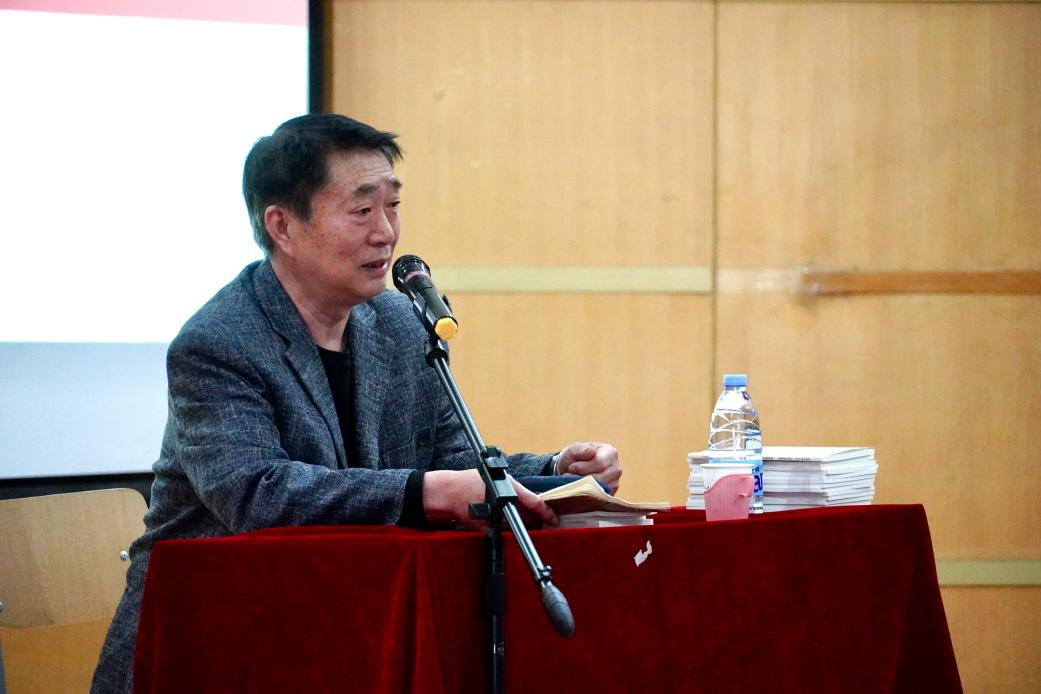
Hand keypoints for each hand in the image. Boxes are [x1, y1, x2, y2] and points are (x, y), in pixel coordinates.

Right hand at [422, 469, 557, 530]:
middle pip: (526, 518)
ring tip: (523, 523)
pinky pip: (500, 531)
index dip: (546, 512)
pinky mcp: (484, 528)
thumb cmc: (468, 482)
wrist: (447, 492)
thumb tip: (527, 500)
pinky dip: (502, 529)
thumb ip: (510, 488)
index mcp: (507, 489)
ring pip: (514, 526)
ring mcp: (493, 517)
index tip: (554, 519)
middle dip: (533, 520)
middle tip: (540, 521)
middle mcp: (502, 504)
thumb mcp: (492, 478)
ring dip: (519, 525)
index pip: (533, 501)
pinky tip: (500, 524)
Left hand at [552, 441, 621, 493]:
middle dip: (581, 478)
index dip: (583, 467)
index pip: (599, 463)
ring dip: (583, 487)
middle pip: (600, 477)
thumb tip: (591, 452)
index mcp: (610, 452)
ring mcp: (614, 483)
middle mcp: (616, 468)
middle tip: (569, 476)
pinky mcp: (609, 495)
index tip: (571, 467)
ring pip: (599, 489)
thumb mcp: (574, 449)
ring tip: (572, 482)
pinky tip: (579, 489)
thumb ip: (581, 449)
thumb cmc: (574, 457)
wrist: (572, 470)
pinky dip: (587, 495)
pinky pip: (598, 498)